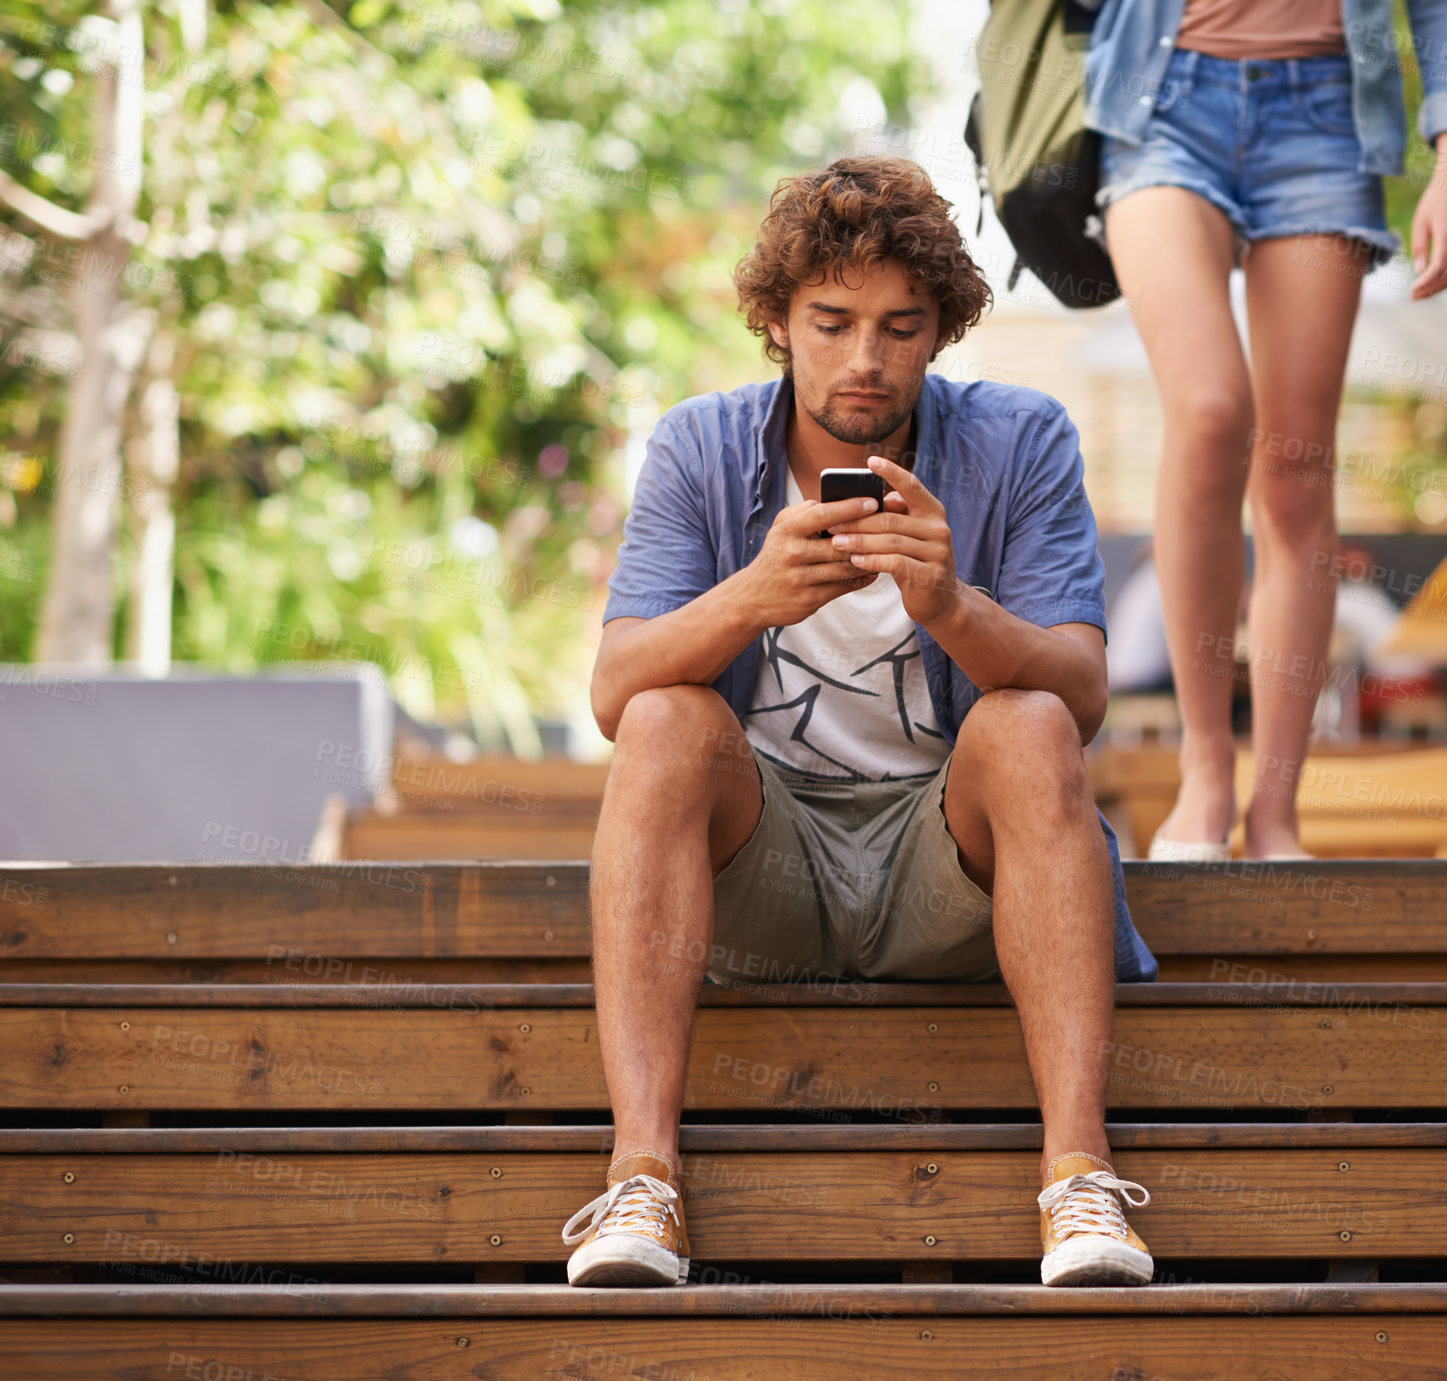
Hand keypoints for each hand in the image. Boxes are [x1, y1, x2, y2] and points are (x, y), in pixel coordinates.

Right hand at [737, 493, 879, 628]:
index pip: (823, 514)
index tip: (873, 501)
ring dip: (868, 558)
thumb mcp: (779, 529)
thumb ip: (803, 512)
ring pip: (845, 566)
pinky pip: (843, 587)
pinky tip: (873, 571)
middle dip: (867, 535)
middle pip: (840, 543)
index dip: (850, 507)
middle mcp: (793, 553)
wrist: (751, 598)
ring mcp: (801, 578)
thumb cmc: (775, 556)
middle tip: (891, 527)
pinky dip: (862, 579)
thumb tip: (831, 501)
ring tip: (886, 550)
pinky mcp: (809, 600)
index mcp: (787, 530)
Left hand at [825, 454, 960, 626]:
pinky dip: (872, 561)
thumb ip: (894, 516)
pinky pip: (895, 563)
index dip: (892, 472)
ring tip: (836, 543)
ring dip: (860, 542)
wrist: (939, 600)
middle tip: (831, 524)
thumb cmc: (914, 561)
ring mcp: (938, 552)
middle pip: (891, 518)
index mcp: (933, 511)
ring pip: (891, 541)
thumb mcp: (907, 536)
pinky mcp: (931, 574)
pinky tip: (855, 561)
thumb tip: (865, 497)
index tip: (870, 461)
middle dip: (858, 521)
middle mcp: (938, 528)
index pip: (912, 486)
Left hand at [1410, 148, 1446, 299]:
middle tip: (1414, 296)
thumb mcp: (1421, 222)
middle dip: (1431, 288)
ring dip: (1439, 286)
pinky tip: (1433, 281)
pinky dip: (1446, 277)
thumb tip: (1418, 271)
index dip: (1426, 282)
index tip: (1412, 290)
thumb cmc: (1435, 202)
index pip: (1438, 266)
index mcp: (1446, 235)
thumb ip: (1420, 247)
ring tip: (1421, 292)